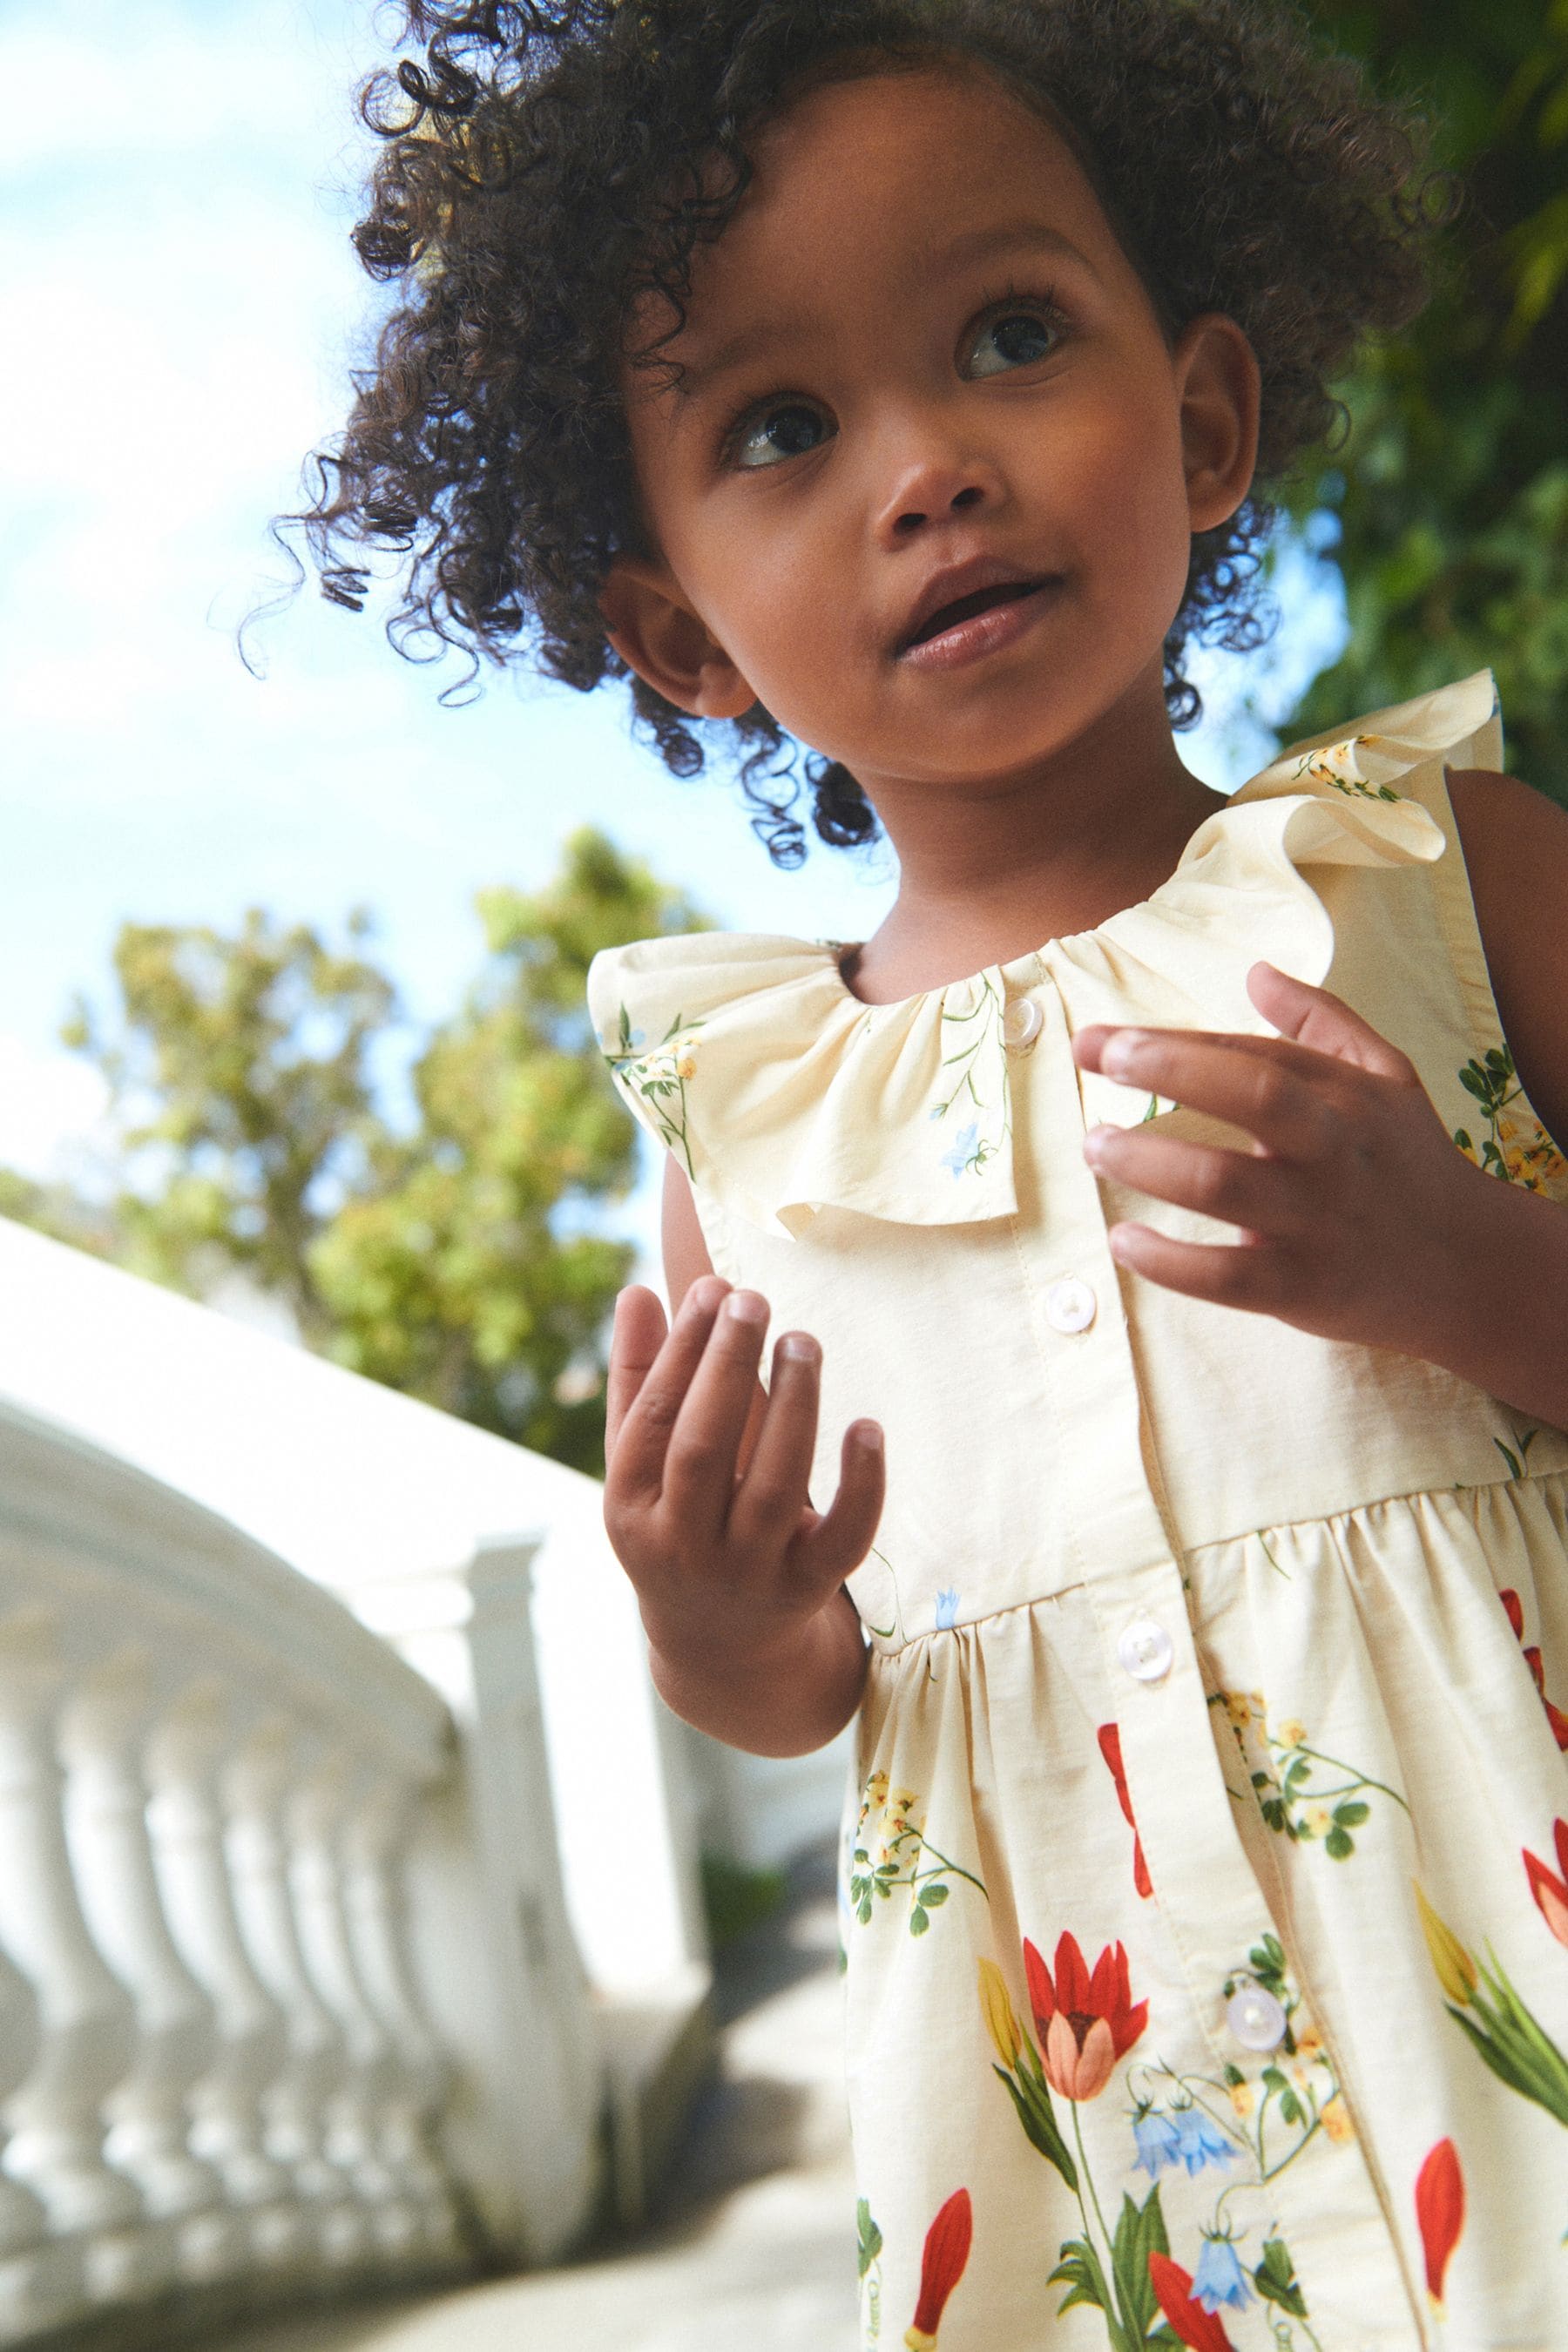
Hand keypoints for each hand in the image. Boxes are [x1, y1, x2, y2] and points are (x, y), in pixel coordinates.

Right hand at [604, 1276, 884, 1671]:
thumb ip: (638, 1381)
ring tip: (804, 1340)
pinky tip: (868, 1425)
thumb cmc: (676, 1525)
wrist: (719, 1648)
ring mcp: (747, 1573)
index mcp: (631, 1509)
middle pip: (705, 1449)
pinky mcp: (807, 1589)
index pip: (655, 1419)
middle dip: (729, 1367)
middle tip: (755, 1298)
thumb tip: (636, 1291)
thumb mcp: (641, 1469)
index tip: (714, 1288)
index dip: (683, 1350)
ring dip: (794, 1406)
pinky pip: (843, 1537)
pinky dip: (862, 1484)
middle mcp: (683, 1546)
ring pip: (774, 1487)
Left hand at [1070, 960, 1488, 1358]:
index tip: (1099, 1038)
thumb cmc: (1409, 1163)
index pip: (1249, 1052)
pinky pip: (1225, 1276)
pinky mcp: (1303, 1287)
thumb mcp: (1387, 1078)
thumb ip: (1322, 1021)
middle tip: (1100, 1061)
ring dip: (1148, 1161)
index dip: (1170, 1042)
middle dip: (1169, 1069)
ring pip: (1223, 1183)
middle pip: (1250, 1093)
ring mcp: (1316, 1219)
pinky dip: (1168, 1261)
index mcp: (1342, 1094)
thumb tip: (1257, 971)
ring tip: (1096, 1147)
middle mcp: (1330, 1149)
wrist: (1471, 1269)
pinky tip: (1124, 1242)